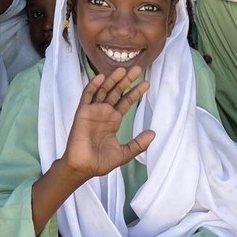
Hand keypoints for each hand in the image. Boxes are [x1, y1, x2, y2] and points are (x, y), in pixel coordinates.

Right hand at [60, 66, 154, 181]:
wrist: (84, 167)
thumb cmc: (101, 161)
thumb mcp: (124, 153)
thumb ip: (138, 144)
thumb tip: (153, 133)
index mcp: (113, 121)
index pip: (126, 102)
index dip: (135, 92)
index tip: (147, 84)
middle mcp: (104, 113)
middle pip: (116, 92)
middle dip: (126, 81)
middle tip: (138, 69)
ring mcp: (93, 111)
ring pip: (103, 90)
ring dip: (112, 80)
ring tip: (122, 69)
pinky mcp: (82, 112)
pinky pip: (87, 96)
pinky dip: (93, 86)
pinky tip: (101, 77)